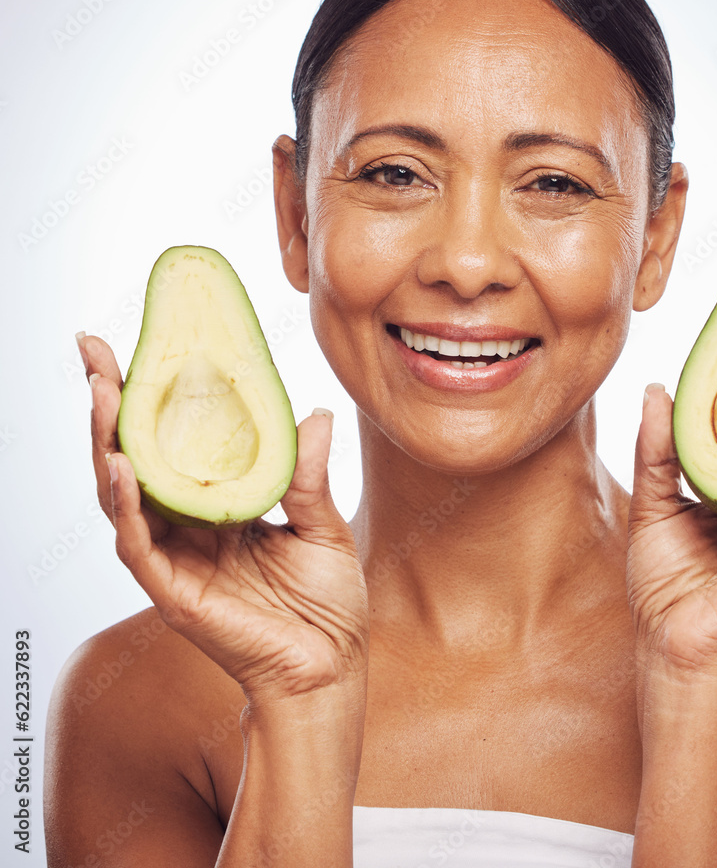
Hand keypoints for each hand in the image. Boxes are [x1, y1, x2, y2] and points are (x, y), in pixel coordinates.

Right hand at [81, 334, 369, 701]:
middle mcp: (186, 526)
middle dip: (109, 404)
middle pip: (134, 457)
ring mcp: (174, 558)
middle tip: (92, 350)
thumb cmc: (326, 601)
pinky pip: (138, 543)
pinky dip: (125, 504)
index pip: (173, 442)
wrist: (330, 666)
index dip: (151, 399)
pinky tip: (119, 464)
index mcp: (218, 505)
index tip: (136, 344)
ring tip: (100, 390)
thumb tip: (315, 412)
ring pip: (121, 494)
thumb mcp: (322, 524)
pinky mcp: (173, 591)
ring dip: (106, 441)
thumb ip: (308, 473)